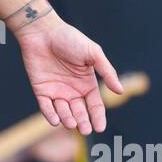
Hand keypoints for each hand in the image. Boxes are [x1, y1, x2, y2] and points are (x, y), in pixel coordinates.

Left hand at [16, 12, 122, 133]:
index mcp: (87, 83)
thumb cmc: (69, 39)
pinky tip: (56, 120)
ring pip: (64, 112)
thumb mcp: (93, 53)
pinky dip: (50, 115)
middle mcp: (73, 90)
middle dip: (83, 122)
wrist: (43, 31)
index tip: (100, 128)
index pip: (95, 105)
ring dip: (68, 119)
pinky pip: (46, 107)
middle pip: (80, 112)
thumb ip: (107, 72)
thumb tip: (120, 91)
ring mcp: (56, 91)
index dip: (98, 117)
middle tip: (85, 130)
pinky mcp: (41, 90)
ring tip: (71, 123)